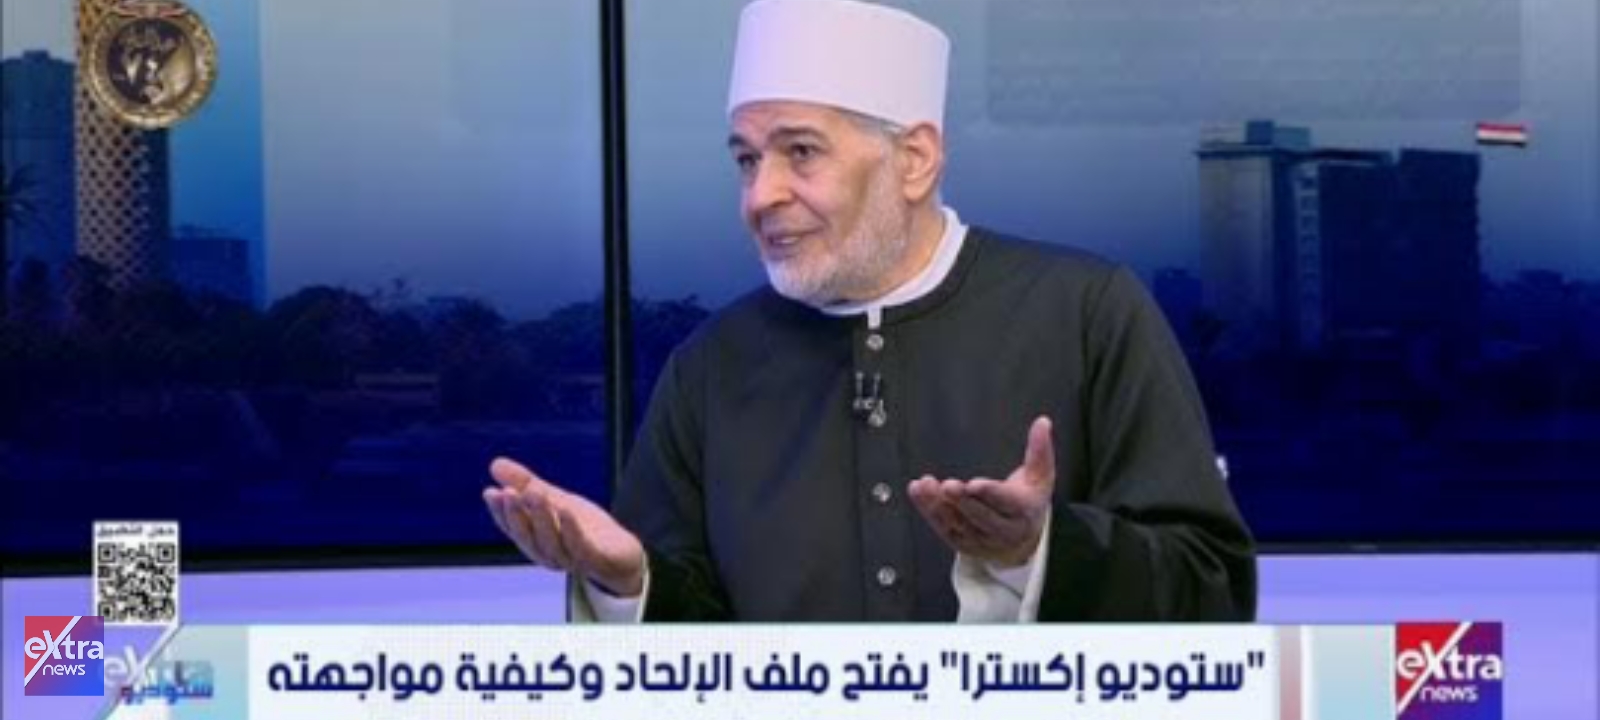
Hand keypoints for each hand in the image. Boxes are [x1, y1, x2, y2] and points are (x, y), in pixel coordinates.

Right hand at [482, 457, 646, 596]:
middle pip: (529, 537)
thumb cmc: (584, 529)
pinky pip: (581, 547)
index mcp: (535, 541)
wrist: (622, 555)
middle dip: (516, 514)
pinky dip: (571, 530)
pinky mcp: (596, 560)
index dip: (500, 512)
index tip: (490, 492)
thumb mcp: (555, 500)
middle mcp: (549, 554)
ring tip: (533, 494)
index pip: (513, 529)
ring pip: (551, 542)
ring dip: (541, 518)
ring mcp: (572, 560)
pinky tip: (565, 509)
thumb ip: (527, 484)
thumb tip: (495, 464)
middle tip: (508, 492)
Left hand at [908, 416, 1055, 566]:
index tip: (975, 484)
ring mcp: (981, 540)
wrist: (1021, 540)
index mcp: (1024, 511)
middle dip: (962, 501)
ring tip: (925, 485)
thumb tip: (1042, 422)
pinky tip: (918, 492)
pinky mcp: (962, 544)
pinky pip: (943, 528)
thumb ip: (1040, 449)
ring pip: (958, 525)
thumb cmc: (1028, 500)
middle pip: (981, 517)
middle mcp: (1003, 530)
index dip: (990, 494)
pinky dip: (928, 510)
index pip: (1007, 503)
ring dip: (938, 505)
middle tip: (947, 486)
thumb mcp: (1040, 476)